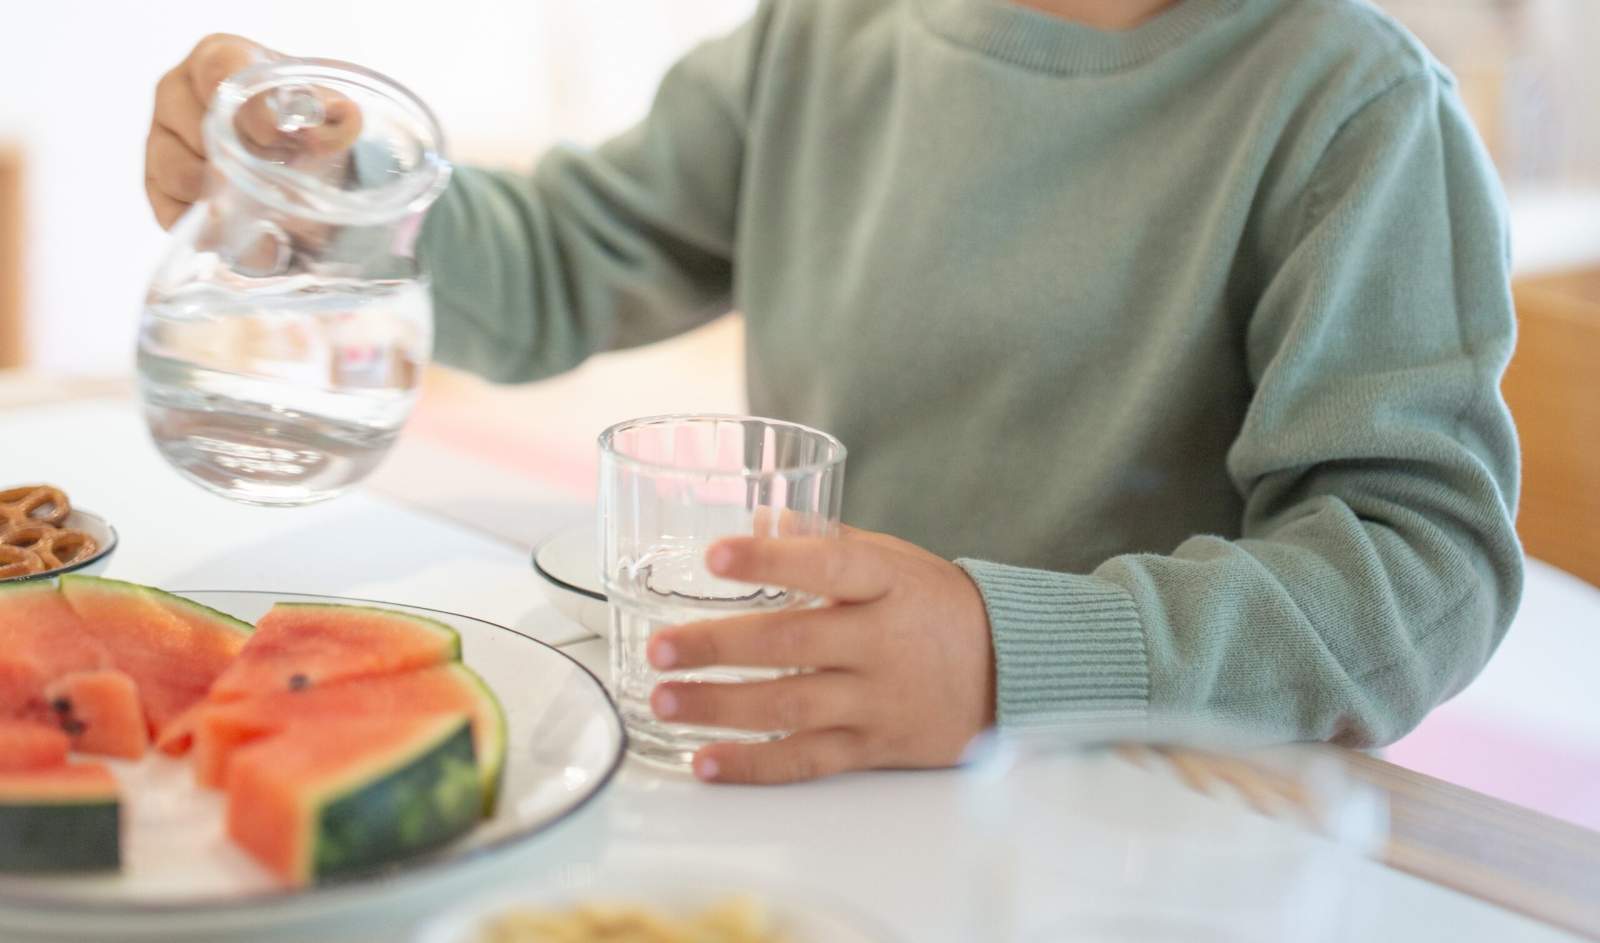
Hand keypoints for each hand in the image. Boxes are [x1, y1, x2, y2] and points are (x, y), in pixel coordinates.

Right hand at [146, 34, 361, 228]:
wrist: (299, 159)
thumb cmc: (303, 122)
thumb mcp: (327, 111)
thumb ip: (334, 113)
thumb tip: (332, 122)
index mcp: (219, 58)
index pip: (219, 73)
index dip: (249, 111)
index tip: (277, 141)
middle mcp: (178, 91)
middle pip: (194, 127)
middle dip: (238, 159)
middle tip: (273, 180)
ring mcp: (162, 139)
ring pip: (177, 172)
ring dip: (220, 198)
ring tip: (259, 213)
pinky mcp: (157, 185)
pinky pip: (170, 212)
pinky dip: (206, 230)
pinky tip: (240, 237)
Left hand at [648, 527, 996, 784]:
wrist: (1007, 672)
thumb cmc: (935, 607)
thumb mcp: (893, 561)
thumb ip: (825, 544)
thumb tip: (756, 521)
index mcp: (888, 583)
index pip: (827, 565)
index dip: (770, 561)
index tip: (715, 554)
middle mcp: (882, 642)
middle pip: (792, 644)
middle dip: (719, 646)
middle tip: (660, 646)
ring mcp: (877, 699)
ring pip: (790, 707)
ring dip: (719, 707)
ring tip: (662, 699)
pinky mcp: (873, 748)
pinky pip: (806, 761)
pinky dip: (752, 766)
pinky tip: (703, 761)